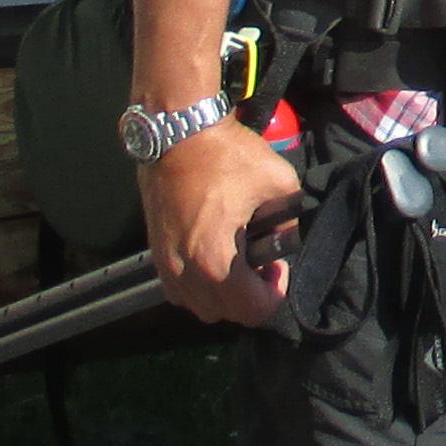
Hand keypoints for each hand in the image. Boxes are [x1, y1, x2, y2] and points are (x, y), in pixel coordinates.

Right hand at [140, 114, 304, 327]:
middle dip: (250, 298)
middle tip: (262, 266)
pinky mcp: (155, 253)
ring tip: (239, 264)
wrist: (176, 131)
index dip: (275, 294)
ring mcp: (165, 264)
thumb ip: (290, 220)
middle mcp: (184, 272)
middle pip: (225, 314)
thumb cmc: (226, 154)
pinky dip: (199, 287)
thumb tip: (287, 240)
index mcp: (214, 260)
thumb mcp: (277, 181)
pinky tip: (214, 259)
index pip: (252, 309)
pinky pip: (179, 291)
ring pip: (199, 307)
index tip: (278, 266)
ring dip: (224, 296)